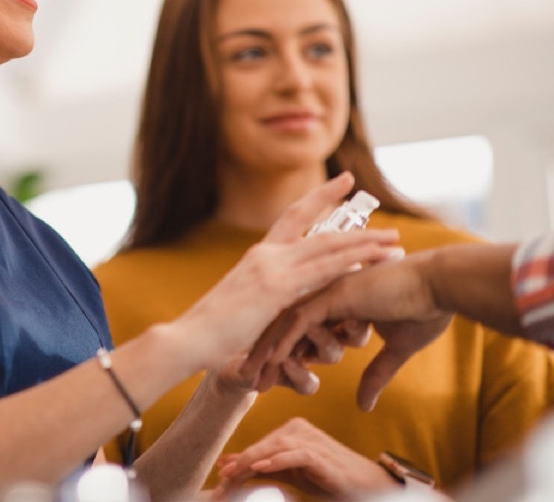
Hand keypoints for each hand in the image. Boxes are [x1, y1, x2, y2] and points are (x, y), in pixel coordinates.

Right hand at [176, 173, 402, 371]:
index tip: (337, 184)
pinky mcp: (276, 289)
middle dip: (338, 203)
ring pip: (326, 247)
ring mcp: (271, 269)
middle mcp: (265, 254)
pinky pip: (321, 272)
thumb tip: (279, 300)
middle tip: (361, 186)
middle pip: (310, 222)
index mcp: (258, 256)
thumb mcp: (245, 304)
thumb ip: (265, 295)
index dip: (314, 199)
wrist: (190, 339)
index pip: (290, 218)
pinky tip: (371, 261)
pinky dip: (349, 264)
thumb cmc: (214, 330)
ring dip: (363, 242)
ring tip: (391, 239)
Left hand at [214, 418, 398, 497]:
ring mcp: (312, 439)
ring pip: (275, 447)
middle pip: (264, 445)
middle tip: (223, 480)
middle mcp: (300, 429)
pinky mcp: (322, 454)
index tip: (220, 475)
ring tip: (234, 476)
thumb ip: (262, 468)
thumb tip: (229, 466)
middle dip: (241, 463)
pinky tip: (261, 468)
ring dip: (252, 462)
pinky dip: (277, 461)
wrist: (367, 486)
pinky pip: (296, 455)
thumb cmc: (327, 479)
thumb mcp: (290, 474)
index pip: (260, 445)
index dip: (239, 460)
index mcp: (292, 430)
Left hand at [242, 252, 450, 409]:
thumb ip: (375, 374)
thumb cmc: (426, 310)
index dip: (282, 350)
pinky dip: (286, 342)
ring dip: (268, 352)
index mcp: (337, 299)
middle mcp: (325, 292)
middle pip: (283, 323)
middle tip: (248, 379)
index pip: (299, 325)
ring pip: (285, 323)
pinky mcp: (334, 295)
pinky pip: (301, 321)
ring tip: (252, 378)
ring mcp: (326, 291)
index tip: (268, 375)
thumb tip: (363, 405)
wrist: (443, 286)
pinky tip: (273, 363)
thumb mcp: (397, 351)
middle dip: (264, 352)